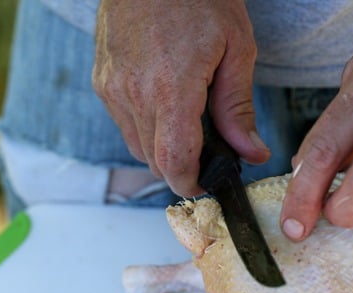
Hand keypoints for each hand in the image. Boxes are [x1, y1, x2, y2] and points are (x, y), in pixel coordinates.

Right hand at [93, 0, 269, 196]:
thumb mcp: (236, 48)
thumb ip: (238, 108)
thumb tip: (251, 153)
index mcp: (170, 89)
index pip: (173, 162)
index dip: (191, 184)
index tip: (207, 183)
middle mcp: (132, 94)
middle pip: (154, 161)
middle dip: (181, 166)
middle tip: (208, 150)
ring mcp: (111, 87)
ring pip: (136, 145)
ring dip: (162, 147)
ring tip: (188, 121)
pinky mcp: (101, 80)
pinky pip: (123, 122)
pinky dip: (145, 126)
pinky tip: (165, 103)